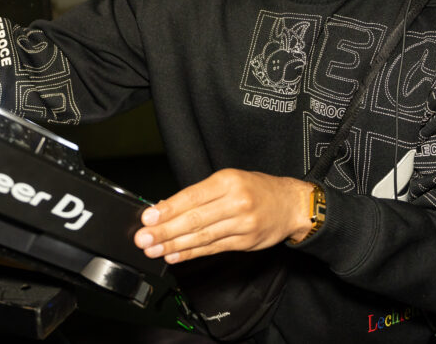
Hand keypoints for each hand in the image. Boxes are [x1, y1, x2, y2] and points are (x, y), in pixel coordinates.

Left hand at [133, 168, 312, 263]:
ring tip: (154, 250)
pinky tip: (175, 256)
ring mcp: (242, 225)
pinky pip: (213, 249)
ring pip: (202, 237)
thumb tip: (166, 206)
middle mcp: (236, 202)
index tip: (148, 219)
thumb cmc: (257, 189)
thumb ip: (199, 194)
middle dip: (165, 231)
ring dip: (174, 245)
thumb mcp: (230, 179)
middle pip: (195, 219)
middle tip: (144, 239)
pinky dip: (191, 253)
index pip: (192, 197)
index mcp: (228, 181)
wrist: (291, 205)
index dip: (168, 209)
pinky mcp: (245, 243)